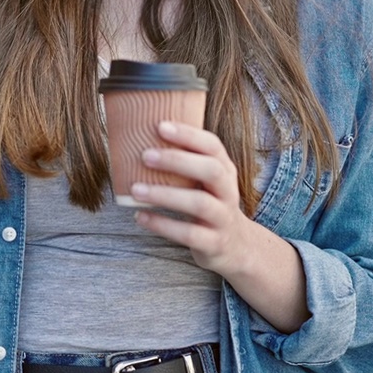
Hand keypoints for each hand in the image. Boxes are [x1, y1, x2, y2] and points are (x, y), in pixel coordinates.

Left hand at [130, 121, 255, 276]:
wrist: (236, 246)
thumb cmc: (209, 203)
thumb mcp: (206, 181)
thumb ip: (185, 162)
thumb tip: (139, 136)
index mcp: (225, 170)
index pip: (213, 146)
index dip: (189, 135)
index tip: (160, 126)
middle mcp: (228, 191)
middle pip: (211, 171)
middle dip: (178, 161)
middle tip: (145, 155)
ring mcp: (223, 218)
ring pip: (200, 204)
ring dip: (165, 195)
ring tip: (136, 190)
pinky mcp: (214, 243)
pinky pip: (189, 234)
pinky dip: (162, 225)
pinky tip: (140, 216)